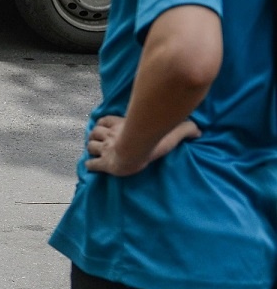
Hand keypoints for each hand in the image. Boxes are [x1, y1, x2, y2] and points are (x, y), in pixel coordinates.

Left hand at [85, 115, 200, 175]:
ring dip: (92, 149)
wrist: (137, 151)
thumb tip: (199, 131)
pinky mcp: (104, 164)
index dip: (103, 124)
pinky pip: (92, 165)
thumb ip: (185, 129)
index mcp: (121, 127)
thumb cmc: (153, 139)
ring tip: (97, 152)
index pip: (104, 120)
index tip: (105, 128)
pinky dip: (91, 166)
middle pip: (94, 133)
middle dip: (95, 138)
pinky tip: (92, 167)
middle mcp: (110, 137)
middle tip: (100, 143)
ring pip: (90, 146)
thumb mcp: (172, 131)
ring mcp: (105, 150)